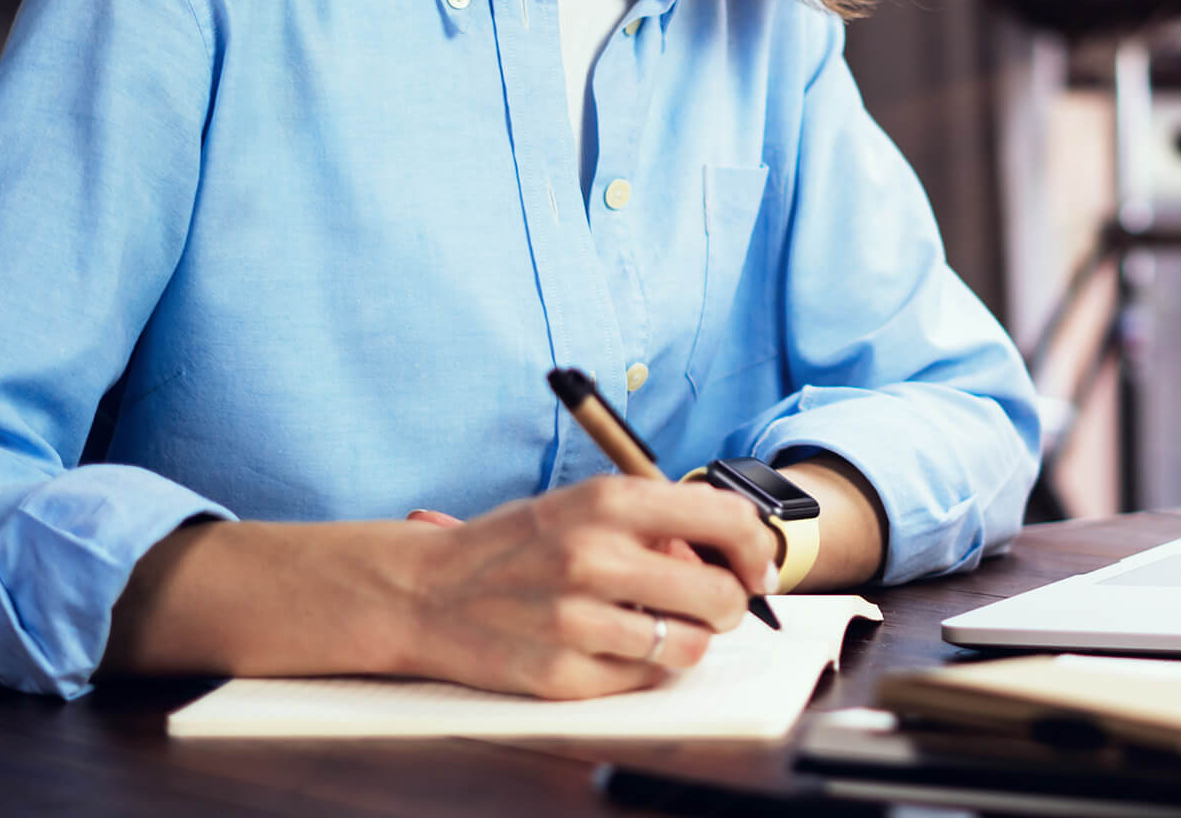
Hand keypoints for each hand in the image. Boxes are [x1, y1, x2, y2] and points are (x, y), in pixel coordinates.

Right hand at [397, 477, 778, 699]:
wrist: (424, 590)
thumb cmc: (518, 545)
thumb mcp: (585, 505)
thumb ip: (657, 519)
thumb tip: (731, 551)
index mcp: (609, 501)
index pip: (727, 519)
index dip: (756, 549)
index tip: (755, 568)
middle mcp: (594, 556)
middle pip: (721, 595)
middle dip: (728, 604)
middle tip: (710, 604)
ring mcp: (577, 620)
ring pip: (692, 645)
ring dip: (689, 639)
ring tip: (660, 625)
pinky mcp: (562, 674)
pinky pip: (645, 678)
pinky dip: (642, 666)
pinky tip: (614, 645)